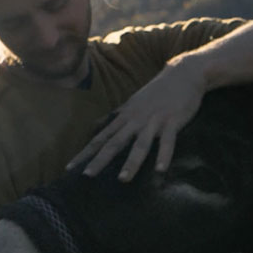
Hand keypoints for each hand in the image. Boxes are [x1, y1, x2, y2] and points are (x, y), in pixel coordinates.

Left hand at [67, 59, 205, 180]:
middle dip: (100, 159)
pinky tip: (160, 170)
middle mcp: (136, 120)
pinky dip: (164, 155)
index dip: (85, 153)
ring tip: (123, 179)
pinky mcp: (173, 121)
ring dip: (131, 162)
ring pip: (140, 144)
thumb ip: (115, 117)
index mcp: (125, 117)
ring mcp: (154, 121)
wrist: (183, 73)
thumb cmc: (157, 91)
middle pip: (115, 142)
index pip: (100, 138)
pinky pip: (168, 141)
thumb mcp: (132, 103)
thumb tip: (96, 127)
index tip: (70, 168)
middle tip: (87, 176)